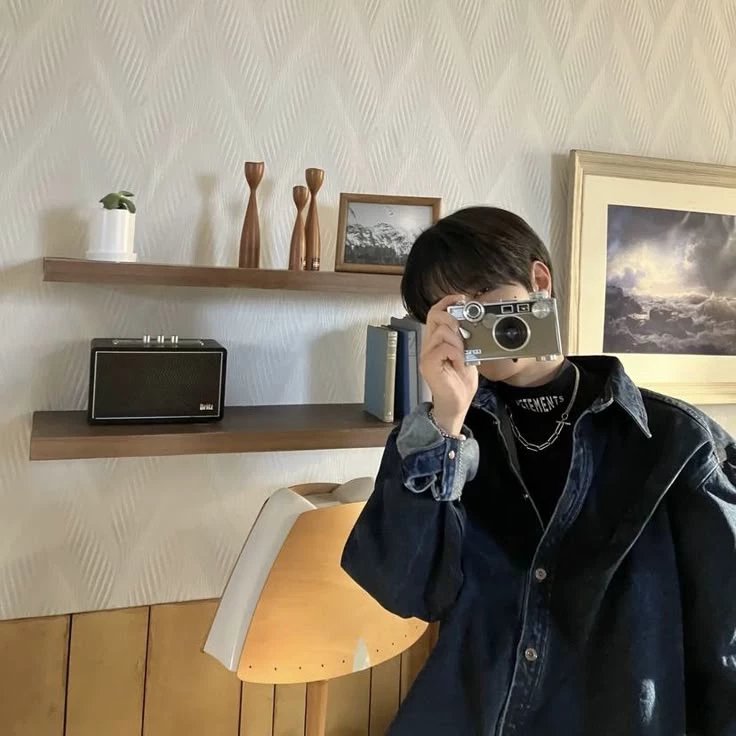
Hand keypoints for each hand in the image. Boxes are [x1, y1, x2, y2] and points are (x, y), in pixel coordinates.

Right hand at [419, 295, 478, 435]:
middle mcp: (428, 345)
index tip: (461, 299)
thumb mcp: (466, 354)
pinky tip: (459, 361)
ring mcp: (427, 354)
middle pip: (435, 315)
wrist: (456, 404)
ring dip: (458, 341)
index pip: (435, 312)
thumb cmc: (460, 382)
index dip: (447, 301)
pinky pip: (443, 347)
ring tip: (463, 354)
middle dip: (453, 320)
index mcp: (436, 340)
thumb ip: (464, 339)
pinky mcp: (429, 364)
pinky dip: (455, 352)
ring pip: (442, 331)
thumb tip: (470, 323)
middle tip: (463, 335)